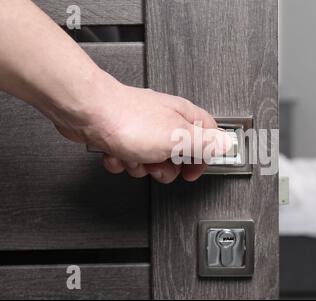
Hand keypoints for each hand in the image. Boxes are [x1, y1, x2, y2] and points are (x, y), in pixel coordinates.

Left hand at [55, 71, 231, 182]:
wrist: (86, 112)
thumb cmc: (128, 120)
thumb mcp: (176, 137)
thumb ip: (204, 143)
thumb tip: (227, 145)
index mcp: (183, 117)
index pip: (208, 137)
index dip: (204, 157)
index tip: (193, 171)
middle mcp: (164, 120)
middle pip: (178, 153)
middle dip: (166, 168)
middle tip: (159, 164)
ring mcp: (143, 128)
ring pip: (151, 159)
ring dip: (141, 166)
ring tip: (134, 157)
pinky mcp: (123, 135)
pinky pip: (129, 158)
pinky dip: (122, 161)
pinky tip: (117, 153)